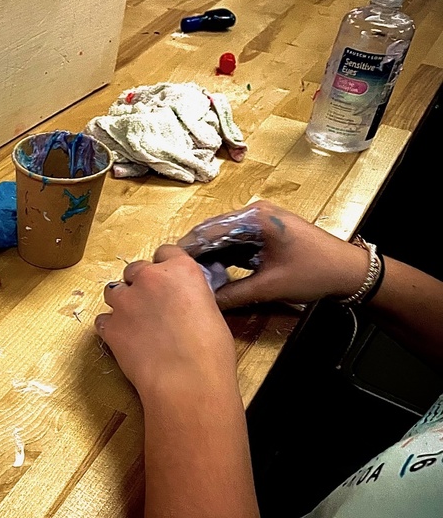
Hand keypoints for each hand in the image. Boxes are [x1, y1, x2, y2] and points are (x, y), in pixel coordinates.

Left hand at [95, 245, 237, 399]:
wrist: (187, 381)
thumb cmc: (209, 353)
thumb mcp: (210, 310)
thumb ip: (190, 295)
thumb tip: (183, 302)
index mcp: (180, 269)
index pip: (165, 252)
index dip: (164, 266)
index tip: (165, 279)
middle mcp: (150, 279)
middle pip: (135, 269)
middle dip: (140, 284)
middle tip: (150, 305)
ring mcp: (125, 302)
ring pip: (113, 290)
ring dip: (122, 302)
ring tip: (135, 322)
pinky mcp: (110, 326)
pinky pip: (103, 320)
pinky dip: (110, 327)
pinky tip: (124, 339)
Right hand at [178, 200, 369, 307]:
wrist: (350, 272)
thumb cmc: (315, 273)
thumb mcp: (270, 287)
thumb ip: (233, 294)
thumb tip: (203, 303)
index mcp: (255, 218)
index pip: (209, 230)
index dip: (187, 250)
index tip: (167, 267)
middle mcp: (254, 214)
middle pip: (212, 232)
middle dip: (195, 254)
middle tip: (175, 275)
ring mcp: (259, 222)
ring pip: (222, 239)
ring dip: (208, 257)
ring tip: (190, 277)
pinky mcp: (263, 233)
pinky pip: (234, 243)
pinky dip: (223, 258)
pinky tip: (212, 274)